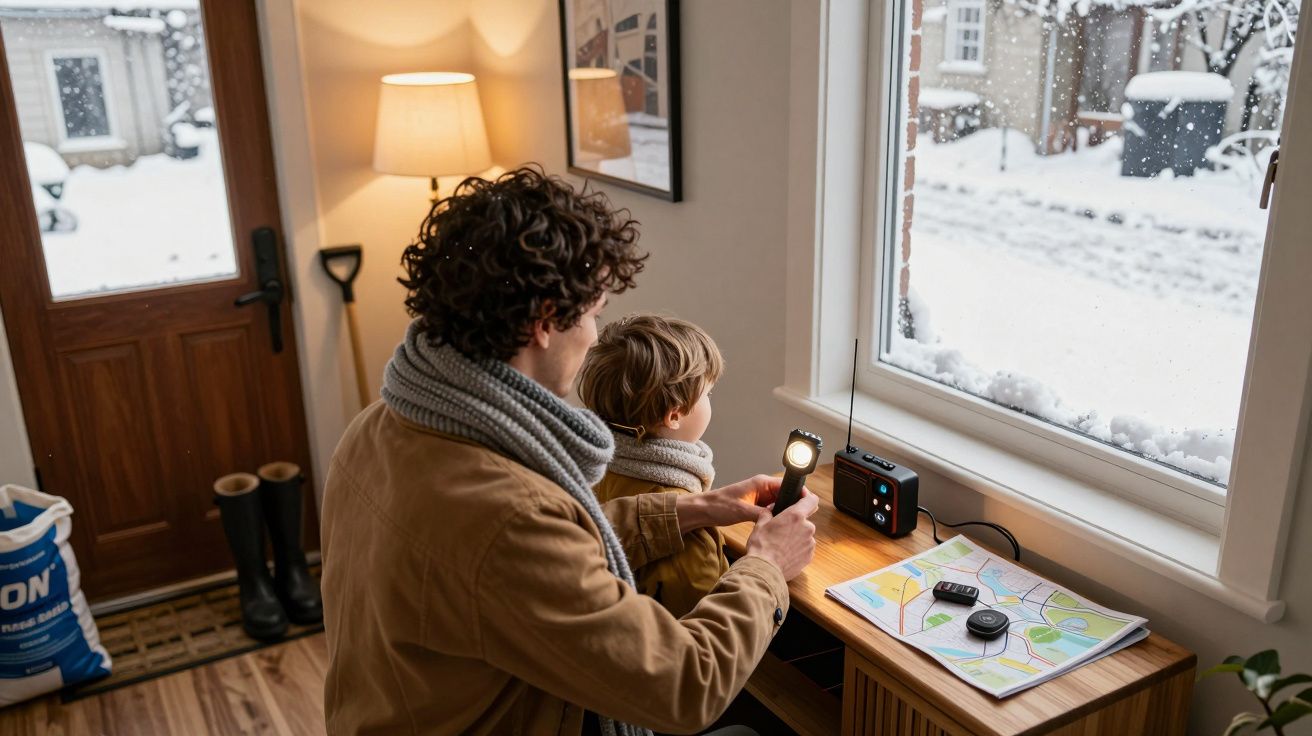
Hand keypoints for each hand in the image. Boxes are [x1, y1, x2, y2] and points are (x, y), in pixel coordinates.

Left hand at [677, 475, 797, 533]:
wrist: (702, 510)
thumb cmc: (718, 506)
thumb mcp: (742, 511)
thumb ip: (761, 514)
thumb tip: (778, 518)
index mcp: (761, 483)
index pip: (787, 484)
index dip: (799, 493)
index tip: (808, 503)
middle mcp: (762, 488)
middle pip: (786, 495)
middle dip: (793, 505)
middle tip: (801, 518)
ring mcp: (759, 497)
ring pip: (780, 504)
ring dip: (784, 512)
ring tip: (791, 524)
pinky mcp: (755, 506)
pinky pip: (771, 510)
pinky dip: (775, 517)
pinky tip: (778, 527)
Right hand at [744, 490, 818, 579]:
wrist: (764, 570)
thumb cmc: (761, 546)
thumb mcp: (760, 524)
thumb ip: (768, 514)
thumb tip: (769, 511)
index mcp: (796, 516)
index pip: (811, 500)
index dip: (807, 498)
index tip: (803, 499)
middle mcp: (807, 528)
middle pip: (805, 520)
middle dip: (795, 523)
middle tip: (781, 529)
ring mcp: (810, 543)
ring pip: (805, 535)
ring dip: (796, 537)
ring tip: (781, 545)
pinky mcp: (809, 556)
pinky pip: (805, 548)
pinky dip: (797, 549)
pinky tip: (784, 554)